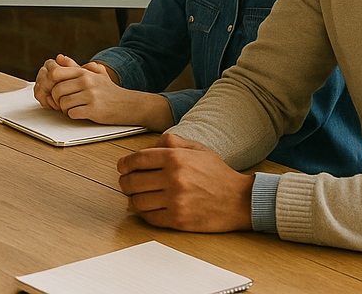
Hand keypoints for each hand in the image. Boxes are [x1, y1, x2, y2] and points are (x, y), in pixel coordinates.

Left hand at [35, 55, 171, 129]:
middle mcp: (86, 82)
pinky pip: (72, 113)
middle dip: (56, 98)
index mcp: (84, 72)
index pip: (56, 73)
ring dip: (64, 108)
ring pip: (63, 103)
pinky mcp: (94, 110)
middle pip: (57, 90)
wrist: (129, 104)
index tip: (56, 89)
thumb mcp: (95, 73)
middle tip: (63, 102)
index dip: (51, 82)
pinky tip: (79, 113)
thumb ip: (75, 66)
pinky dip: (73, 115)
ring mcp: (90, 96)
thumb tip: (58, 57)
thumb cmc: (109, 90)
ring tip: (72, 107)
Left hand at [116, 133, 253, 232]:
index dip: (124, 164)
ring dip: (132, 199)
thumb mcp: (195, 147)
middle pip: (132, 181)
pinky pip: (150, 218)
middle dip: (124, 182)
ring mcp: (175, 201)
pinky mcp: (179, 220)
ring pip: (138, 201)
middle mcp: (173, 178)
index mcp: (175, 157)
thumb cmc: (216, 173)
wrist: (239, 200)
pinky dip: (143, 214)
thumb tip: (145, 149)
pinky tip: (146, 208)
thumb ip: (169, 142)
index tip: (121, 167)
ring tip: (135, 196)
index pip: (137, 159)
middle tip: (126, 182)